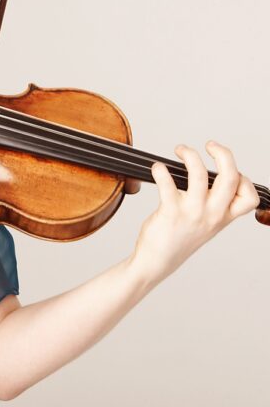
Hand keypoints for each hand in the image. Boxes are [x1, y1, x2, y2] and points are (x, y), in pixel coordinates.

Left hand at [130, 141, 257, 283]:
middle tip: (210, 145)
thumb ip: (213, 204)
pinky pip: (168, 182)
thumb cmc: (179, 238)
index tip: (228, 170)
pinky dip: (160, 170)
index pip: (249, 197)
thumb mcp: (206, 224)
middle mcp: (212, 214)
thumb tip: (209, 175)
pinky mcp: (171, 212)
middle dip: (223, 153)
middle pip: (231, 177)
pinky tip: (157, 168)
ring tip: (180, 150)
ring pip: (199, 174)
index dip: (244, 179)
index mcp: (223, 217)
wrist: (157, 261)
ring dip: (189, 154)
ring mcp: (193, 213)